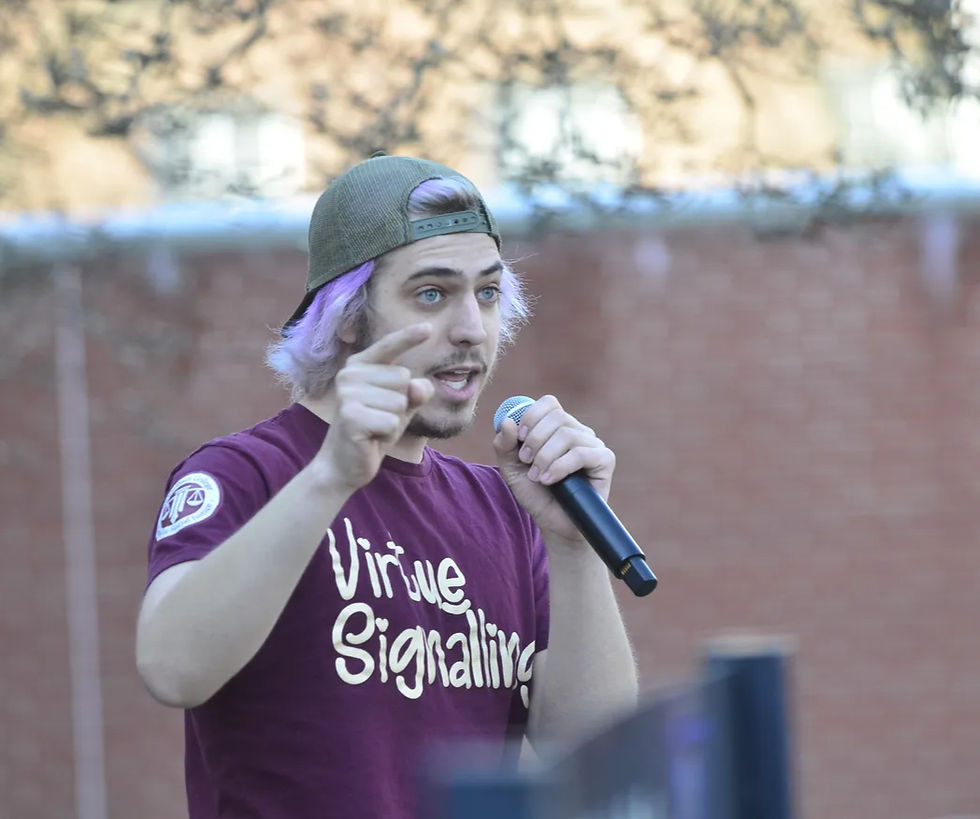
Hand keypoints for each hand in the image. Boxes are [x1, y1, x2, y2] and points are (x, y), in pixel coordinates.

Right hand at [318, 323, 434, 491]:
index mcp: (360, 365)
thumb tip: (418, 385)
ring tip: (374, 428)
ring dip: (393, 421)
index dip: (409, 337)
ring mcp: (347, 393)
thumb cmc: (374, 430)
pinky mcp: (350, 416)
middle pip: (405, 379)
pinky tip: (370, 438)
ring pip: (400, 402)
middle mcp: (350, 374)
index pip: (389, 346)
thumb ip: (415, 392)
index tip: (429, 327)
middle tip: (379, 419)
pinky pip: (392, 422)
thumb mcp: (401, 407)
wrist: (344, 464)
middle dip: (401, 405)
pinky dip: (387, 435)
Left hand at [492, 395, 614, 542]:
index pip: (549, 403)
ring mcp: (593, 445)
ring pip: (568, 434)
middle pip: (557, 416)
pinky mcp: (605, 460)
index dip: (532, 415)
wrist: (554, 524)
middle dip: (535, 439)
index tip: (520, 438)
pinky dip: (560, 466)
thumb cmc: (536, 494)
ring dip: (545, 456)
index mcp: (557, 427)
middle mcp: (578, 432)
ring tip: (537, 477)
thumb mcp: (511, 469)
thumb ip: (504, 446)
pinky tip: (550, 481)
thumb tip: (507, 422)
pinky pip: (582, 453)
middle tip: (526, 461)